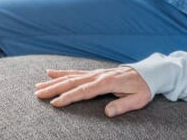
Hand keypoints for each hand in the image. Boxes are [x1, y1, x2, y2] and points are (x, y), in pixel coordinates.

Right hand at [34, 67, 151, 115]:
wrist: (149, 73)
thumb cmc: (144, 88)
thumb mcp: (138, 99)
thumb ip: (123, 106)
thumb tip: (107, 112)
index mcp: (108, 82)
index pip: (84, 91)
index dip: (69, 97)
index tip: (55, 103)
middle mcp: (99, 76)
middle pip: (73, 82)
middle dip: (54, 88)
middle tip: (37, 94)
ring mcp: (96, 73)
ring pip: (72, 77)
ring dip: (54, 81)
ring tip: (38, 86)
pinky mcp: (95, 73)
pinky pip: (76, 72)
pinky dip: (62, 73)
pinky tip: (50, 73)